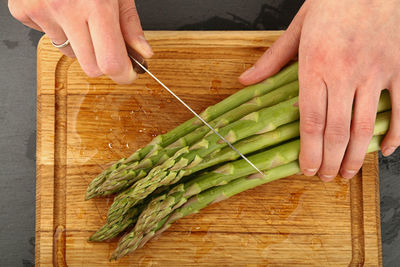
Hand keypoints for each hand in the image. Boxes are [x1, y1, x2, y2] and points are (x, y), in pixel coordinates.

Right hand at [8, 0, 152, 83]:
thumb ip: (130, 23)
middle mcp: (66, 10)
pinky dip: (58, 28)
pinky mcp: (23, 11)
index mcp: (96, 5)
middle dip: (103, 61)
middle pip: (90, 68)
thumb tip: (142, 52)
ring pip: (69, 53)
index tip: (128, 73)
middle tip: (107, 44)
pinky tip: (61, 7)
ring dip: (79, 42)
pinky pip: (47, 36)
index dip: (123, 74)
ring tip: (80, 14)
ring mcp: (41, 11)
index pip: (110, 62)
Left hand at [239, 0, 399, 180]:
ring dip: (355, 157)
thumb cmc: (332, 3)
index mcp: (315, 66)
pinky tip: (384, 150)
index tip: (305, 169)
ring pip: (365, 127)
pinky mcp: (398, 69)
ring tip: (346, 173)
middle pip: (335, 132)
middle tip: (324, 177)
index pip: (309, 122)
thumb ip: (272, 60)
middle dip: (329, 162)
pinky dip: (395, 134)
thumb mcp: (296, 28)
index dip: (308, 152)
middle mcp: (344, 74)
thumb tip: (246, 81)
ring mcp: (374, 73)